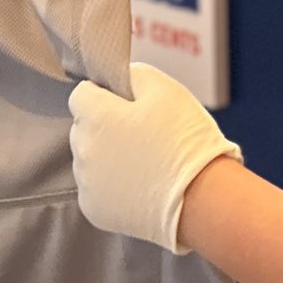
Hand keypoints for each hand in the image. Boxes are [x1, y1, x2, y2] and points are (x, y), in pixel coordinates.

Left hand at [67, 62, 240, 253]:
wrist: (201, 199)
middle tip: (142, 136)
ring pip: (89, 160)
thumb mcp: (166, 89)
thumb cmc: (186, 140)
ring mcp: (86, 182)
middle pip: (84, 128)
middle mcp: (82, 148)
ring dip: (107, 158)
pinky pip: (96, 189)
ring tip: (145, 164)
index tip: (127, 106)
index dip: (104, 96)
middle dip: (105, 127)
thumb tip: (119, 77)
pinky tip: (140, 186)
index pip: (81, 94)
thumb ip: (134, 74)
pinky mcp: (94, 209)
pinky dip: (112, 187)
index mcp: (95, 116)